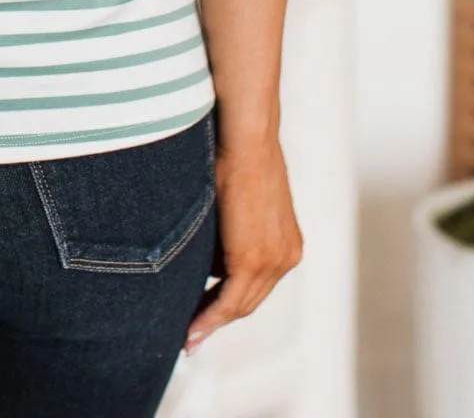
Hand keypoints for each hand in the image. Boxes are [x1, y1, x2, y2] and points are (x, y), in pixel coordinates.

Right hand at [184, 134, 302, 353]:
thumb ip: (229, 228)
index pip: (256, 285)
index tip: (206, 315)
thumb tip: (205, 248)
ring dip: (211, 320)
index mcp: (286, 244)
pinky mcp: (254, 260)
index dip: (230, 304)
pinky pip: (230, 300)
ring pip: (239, 304)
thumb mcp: (238, 199)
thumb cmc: (235, 155)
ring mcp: (274, 260)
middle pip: (248, 300)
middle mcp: (286, 257)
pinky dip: (210, 317)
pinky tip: (191, 330)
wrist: (246, 138)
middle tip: (191, 334)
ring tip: (186, 334)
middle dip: (218, 318)